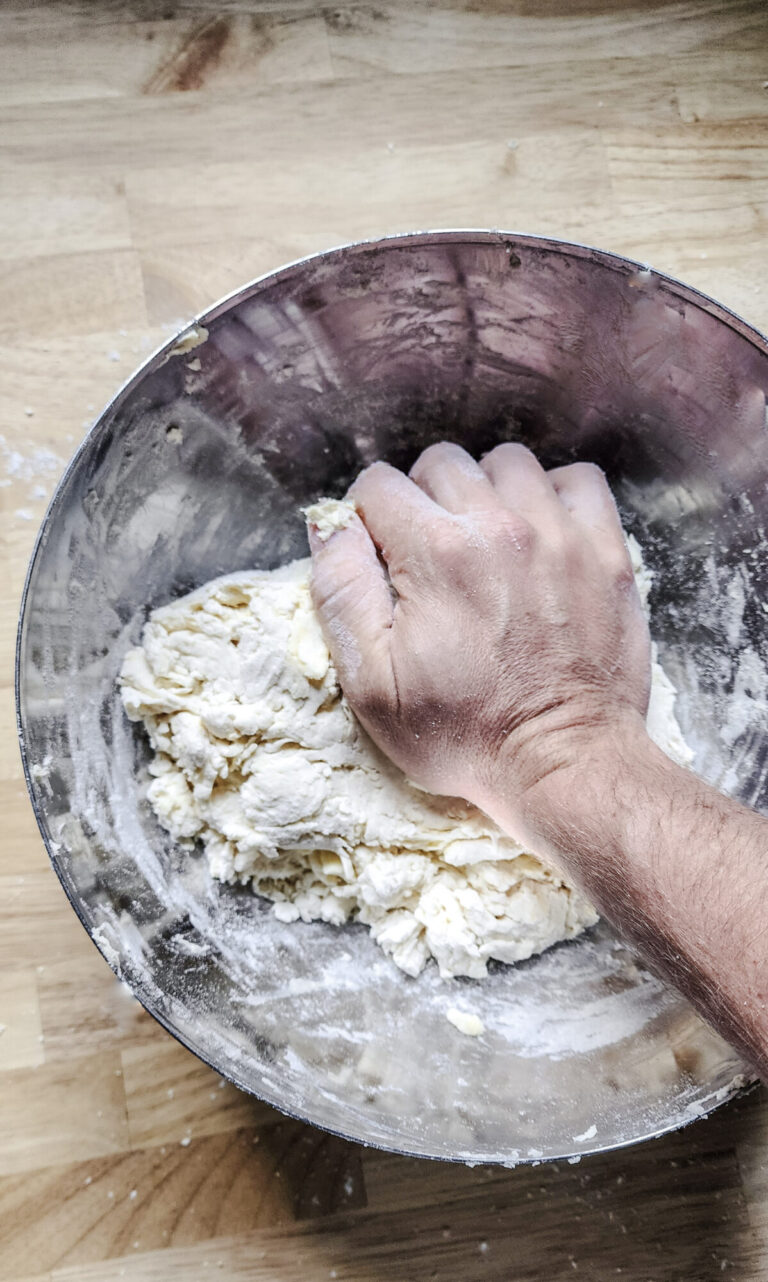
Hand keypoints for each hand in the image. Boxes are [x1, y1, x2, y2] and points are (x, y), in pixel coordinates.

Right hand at [308, 442, 650, 841]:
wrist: (563, 763)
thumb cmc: (463, 734)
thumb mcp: (372, 684)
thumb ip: (341, 593)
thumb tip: (329, 525)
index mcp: (434, 553)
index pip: (379, 485)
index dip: (369, 519)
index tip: (383, 559)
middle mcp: (498, 527)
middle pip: (441, 464)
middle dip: (424, 501)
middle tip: (431, 559)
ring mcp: (559, 533)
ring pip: (507, 463)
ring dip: (487, 492)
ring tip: (486, 544)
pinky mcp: (605, 550)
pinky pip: (576, 480)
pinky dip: (554, 496)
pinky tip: (541, 534)